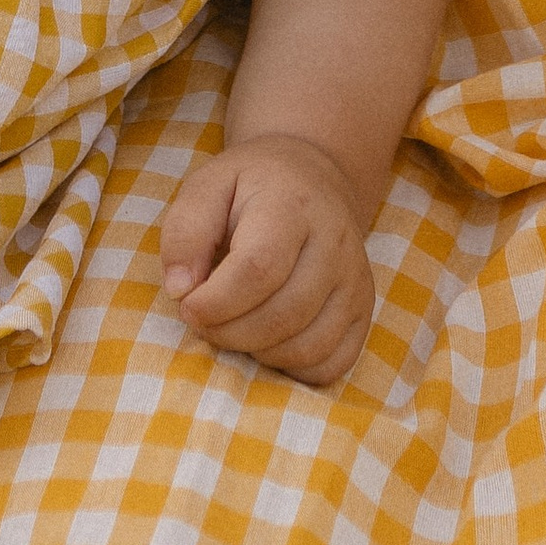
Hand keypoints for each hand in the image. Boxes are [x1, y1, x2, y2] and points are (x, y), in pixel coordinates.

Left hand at [157, 133, 373, 386]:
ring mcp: (355, 278)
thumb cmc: (250, 188)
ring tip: (235, 328)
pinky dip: (294, 368)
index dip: (216, 302)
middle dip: (230, 333)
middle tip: (205, 322)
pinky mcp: (364, 308)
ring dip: (259, 353)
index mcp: (292, 204)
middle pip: (283, 314)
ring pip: (309, 345)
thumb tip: (181, 290)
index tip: (187, 306)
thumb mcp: (208, 186)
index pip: (259, 269)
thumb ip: (185, 233)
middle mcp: (334, 242)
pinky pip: (333, 362)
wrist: (313, 177)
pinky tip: (269, 342)